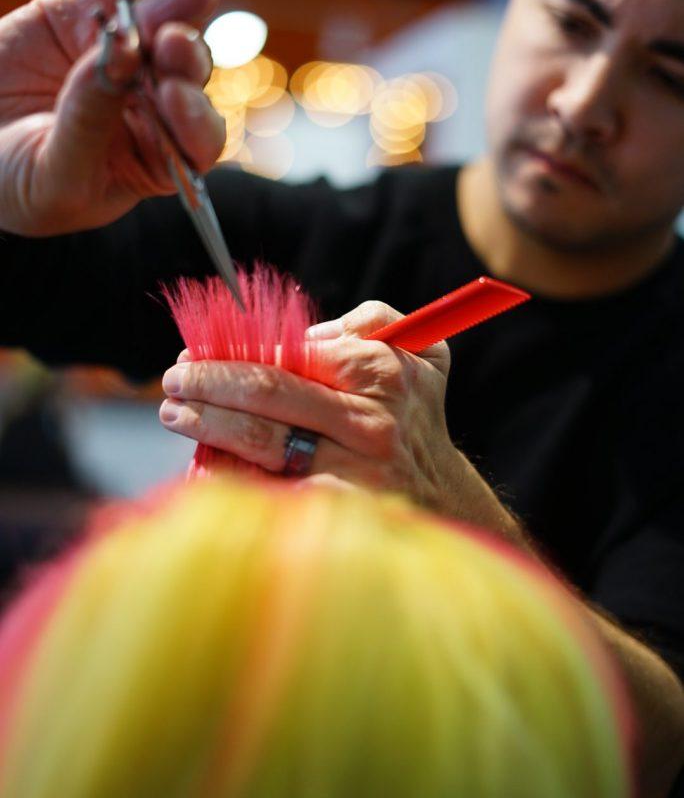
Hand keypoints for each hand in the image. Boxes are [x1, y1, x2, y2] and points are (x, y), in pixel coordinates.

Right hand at [0, 0, 224, 234]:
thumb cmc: (18, 185)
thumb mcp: (54, 174)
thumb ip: (87, 126)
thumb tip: (119, 60)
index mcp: (156, 157)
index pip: (195, 138)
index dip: (194, 117)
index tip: (174, 96)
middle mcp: (150, 105)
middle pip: (185, 77)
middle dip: (186, 58)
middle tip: (173, 41)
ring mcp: (122, 56)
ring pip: (161, 26)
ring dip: (179, 8)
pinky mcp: (85, 16)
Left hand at [160, 300, 463, 511]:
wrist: (442, 495)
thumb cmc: (414, 413)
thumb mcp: (421, 349)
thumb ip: (372, 321)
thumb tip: (307, 335)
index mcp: (379, 372)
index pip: (289, 356)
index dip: (232, 356)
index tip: (195, 355)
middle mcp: (368, 422)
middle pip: (268, 396)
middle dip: (209, 386)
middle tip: (172, 384)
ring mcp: (354, 472)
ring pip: (264, 446)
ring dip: (209, 428)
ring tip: (176, 415)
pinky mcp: (340, 513)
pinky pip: (272, 493)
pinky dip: (233, 480)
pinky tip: (203, 468)